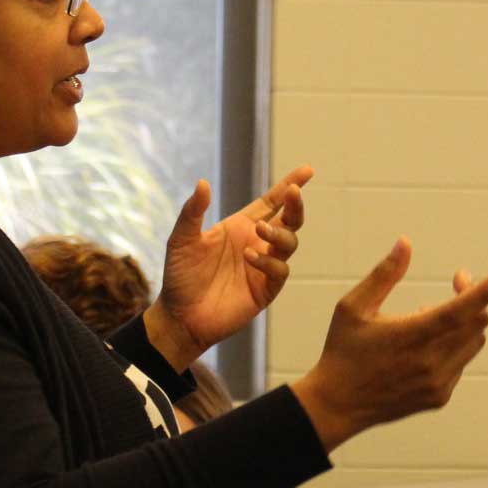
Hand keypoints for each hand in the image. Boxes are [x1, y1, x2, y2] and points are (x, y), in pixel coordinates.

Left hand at [148, 165, 311, 367]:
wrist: (179, 315)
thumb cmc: (179, 276)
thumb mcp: (181, 239)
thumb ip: (192, 212)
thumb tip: (203, 183)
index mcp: (240, 227)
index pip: (271, 203)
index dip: (289, 186)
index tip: (307, 171)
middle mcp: (257, 244)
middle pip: (289, 220)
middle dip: (295, 205)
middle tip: (293, 194)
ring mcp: (263, 267)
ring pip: (289, 243)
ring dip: (278, 233)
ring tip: (259, 231)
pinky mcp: (265, 289)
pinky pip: (279, 270)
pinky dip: (269, 262)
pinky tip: (250, 257)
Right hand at [290, 238, 487, 452]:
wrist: (338, 405)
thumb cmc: (343, 350)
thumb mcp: (354, 307)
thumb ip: (384, 274)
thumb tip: (406, 243)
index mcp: (411, 336)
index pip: (459, 310)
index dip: (485, 291)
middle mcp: (430, 362)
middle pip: (476, 323)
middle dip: (473, 297)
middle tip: (459, 280)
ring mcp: (438, 383)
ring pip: (473, 342)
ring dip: (464, 322)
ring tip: (428, 317)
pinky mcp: (439, 397)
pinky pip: (461, 363)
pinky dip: (453, 346)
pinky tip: (424, 345)